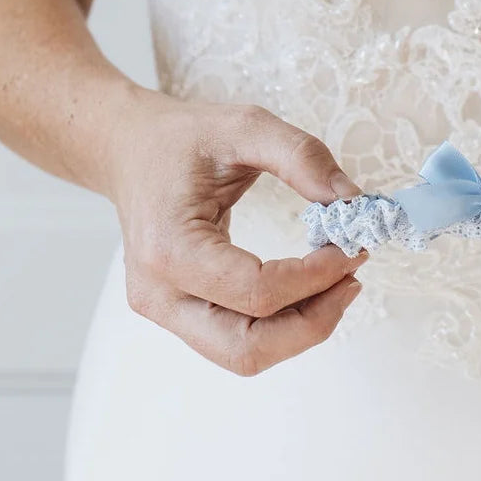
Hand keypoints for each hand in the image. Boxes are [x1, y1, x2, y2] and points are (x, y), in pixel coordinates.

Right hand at [106, 89, 367, 375]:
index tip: (354, 247)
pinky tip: (312, 287)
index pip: (258, 292)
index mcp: (169, 249)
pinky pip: (240, 339)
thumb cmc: (180, 138)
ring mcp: (166, 310)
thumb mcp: (245, 126)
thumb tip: (352, 202)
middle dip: (314, 322)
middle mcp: (160, 294)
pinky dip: (284, 323)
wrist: (126, 147)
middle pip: (248, 348)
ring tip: (338, 283)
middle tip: (352, 278)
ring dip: (303, 329)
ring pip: (246, 354)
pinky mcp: (180, 313)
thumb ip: (302, 158)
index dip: (318, 277)